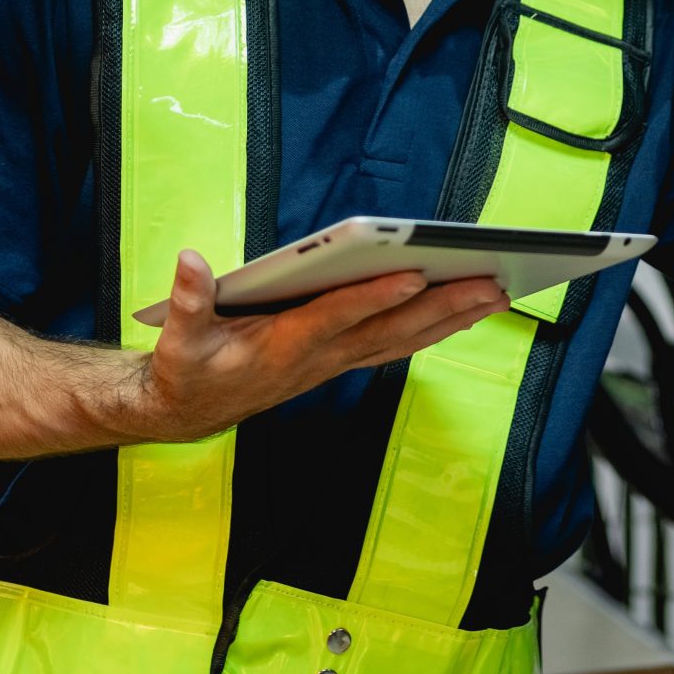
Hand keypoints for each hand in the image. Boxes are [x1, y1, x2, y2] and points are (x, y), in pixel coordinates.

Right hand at [130, 251, 508, 443]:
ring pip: (401, 340)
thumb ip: (186, 302)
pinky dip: (433, 329)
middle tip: (489, 282)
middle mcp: (318, 358)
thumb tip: (190, 261)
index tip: (412, 273)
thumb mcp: (177, 339)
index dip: (372, 297)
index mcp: (280, 347)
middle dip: (440, 306)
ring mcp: (333, 363)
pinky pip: (396, 345)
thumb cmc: (189, 370)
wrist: (191, 412)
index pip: (334, 318)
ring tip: (496, 293)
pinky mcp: (339, 362)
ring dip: (450, 319)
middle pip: (388, 329)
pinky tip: (465, 313)